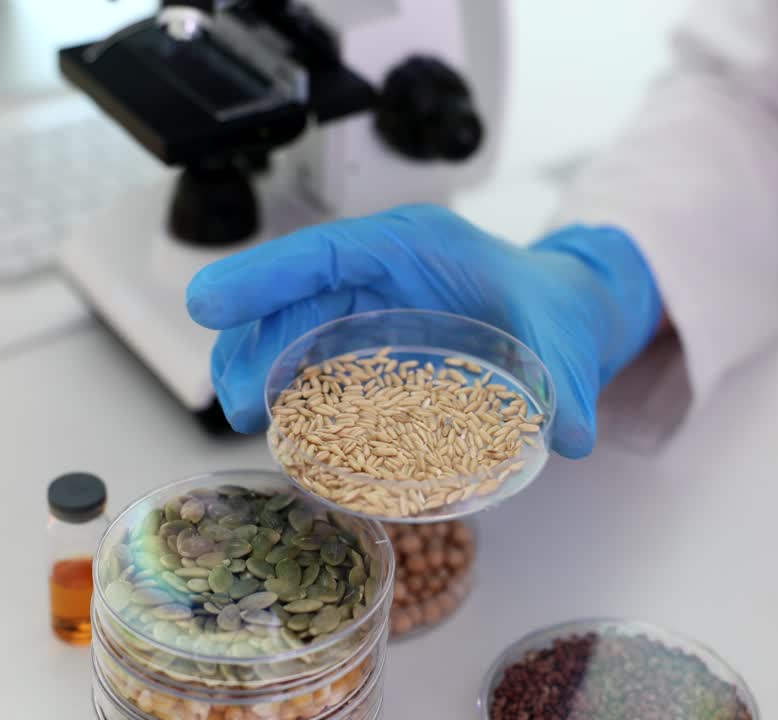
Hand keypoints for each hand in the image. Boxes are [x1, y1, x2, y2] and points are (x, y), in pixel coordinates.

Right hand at [187, 204, 660, 457]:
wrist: (560, 308)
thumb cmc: (553, 309)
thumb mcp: (563, 343)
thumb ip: (566, 387)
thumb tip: (568, 437)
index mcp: (419, 248)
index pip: (328, 251)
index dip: (264, 275)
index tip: (209, 303)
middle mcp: (385, 264)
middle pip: (295, 288)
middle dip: (254, 338)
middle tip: (237, 404)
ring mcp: (372, 292)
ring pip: (293, 315)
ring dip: (260, 361)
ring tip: (245, 416)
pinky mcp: (369, 323)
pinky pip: (311, 339)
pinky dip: (285, 372)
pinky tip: (275, 412)